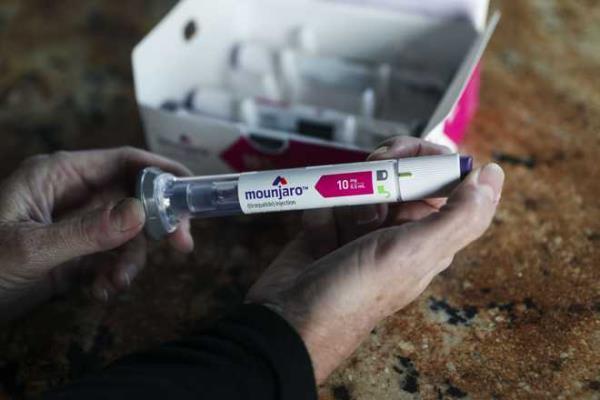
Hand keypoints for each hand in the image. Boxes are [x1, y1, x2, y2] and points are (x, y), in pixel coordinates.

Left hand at [0, 147, 193, 320]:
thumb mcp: (30, 248)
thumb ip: (86, 231)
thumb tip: (140, 214)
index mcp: (60, 175)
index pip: (123, 162)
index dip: (162, 173)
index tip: (192, 192)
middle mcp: (74, 195)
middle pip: (135, 197)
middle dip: (157, 223)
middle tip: (182, 246)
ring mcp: (78, 225)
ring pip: (129, 233)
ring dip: (131, 260)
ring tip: (114, 286)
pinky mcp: (77, 253)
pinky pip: (113, 257)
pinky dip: (116, 275)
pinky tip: (101, 293)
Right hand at [247, 137, 504, 383]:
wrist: (288, 320)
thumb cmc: (353, 295)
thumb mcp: (413, 253)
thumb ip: (460, 215)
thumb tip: (492, 175)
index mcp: (427, 236)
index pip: (441, 180)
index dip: (425, 158)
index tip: (402, 155)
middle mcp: (396, 231)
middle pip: (399, 174)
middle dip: (379, 170)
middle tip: (367, 176)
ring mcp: (359, 230)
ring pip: (360, 184)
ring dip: (345, 194)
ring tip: (338, 225)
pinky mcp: (327, 229)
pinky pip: (328, 200)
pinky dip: (320, 209)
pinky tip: (317, 237)